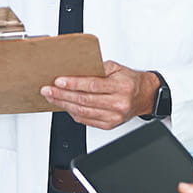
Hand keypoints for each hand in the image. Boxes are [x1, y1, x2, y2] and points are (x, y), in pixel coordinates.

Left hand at [40, 61, 155, 128]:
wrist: (144, 96)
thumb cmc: (130, 80)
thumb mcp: (116, 68)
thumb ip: (97, 68)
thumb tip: (75, 70)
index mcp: (120, 87)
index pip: (92, 85)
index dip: (73, 84)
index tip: (59, 81)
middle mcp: (118, 103)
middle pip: (84, 100)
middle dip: (62, 95)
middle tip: (48, 90)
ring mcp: (114, 117)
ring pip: (83, 112)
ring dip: (64, 104)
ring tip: (52, 97)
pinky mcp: (109, 125)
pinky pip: (86, 120)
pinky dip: (73, 113)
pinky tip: (64, 106)